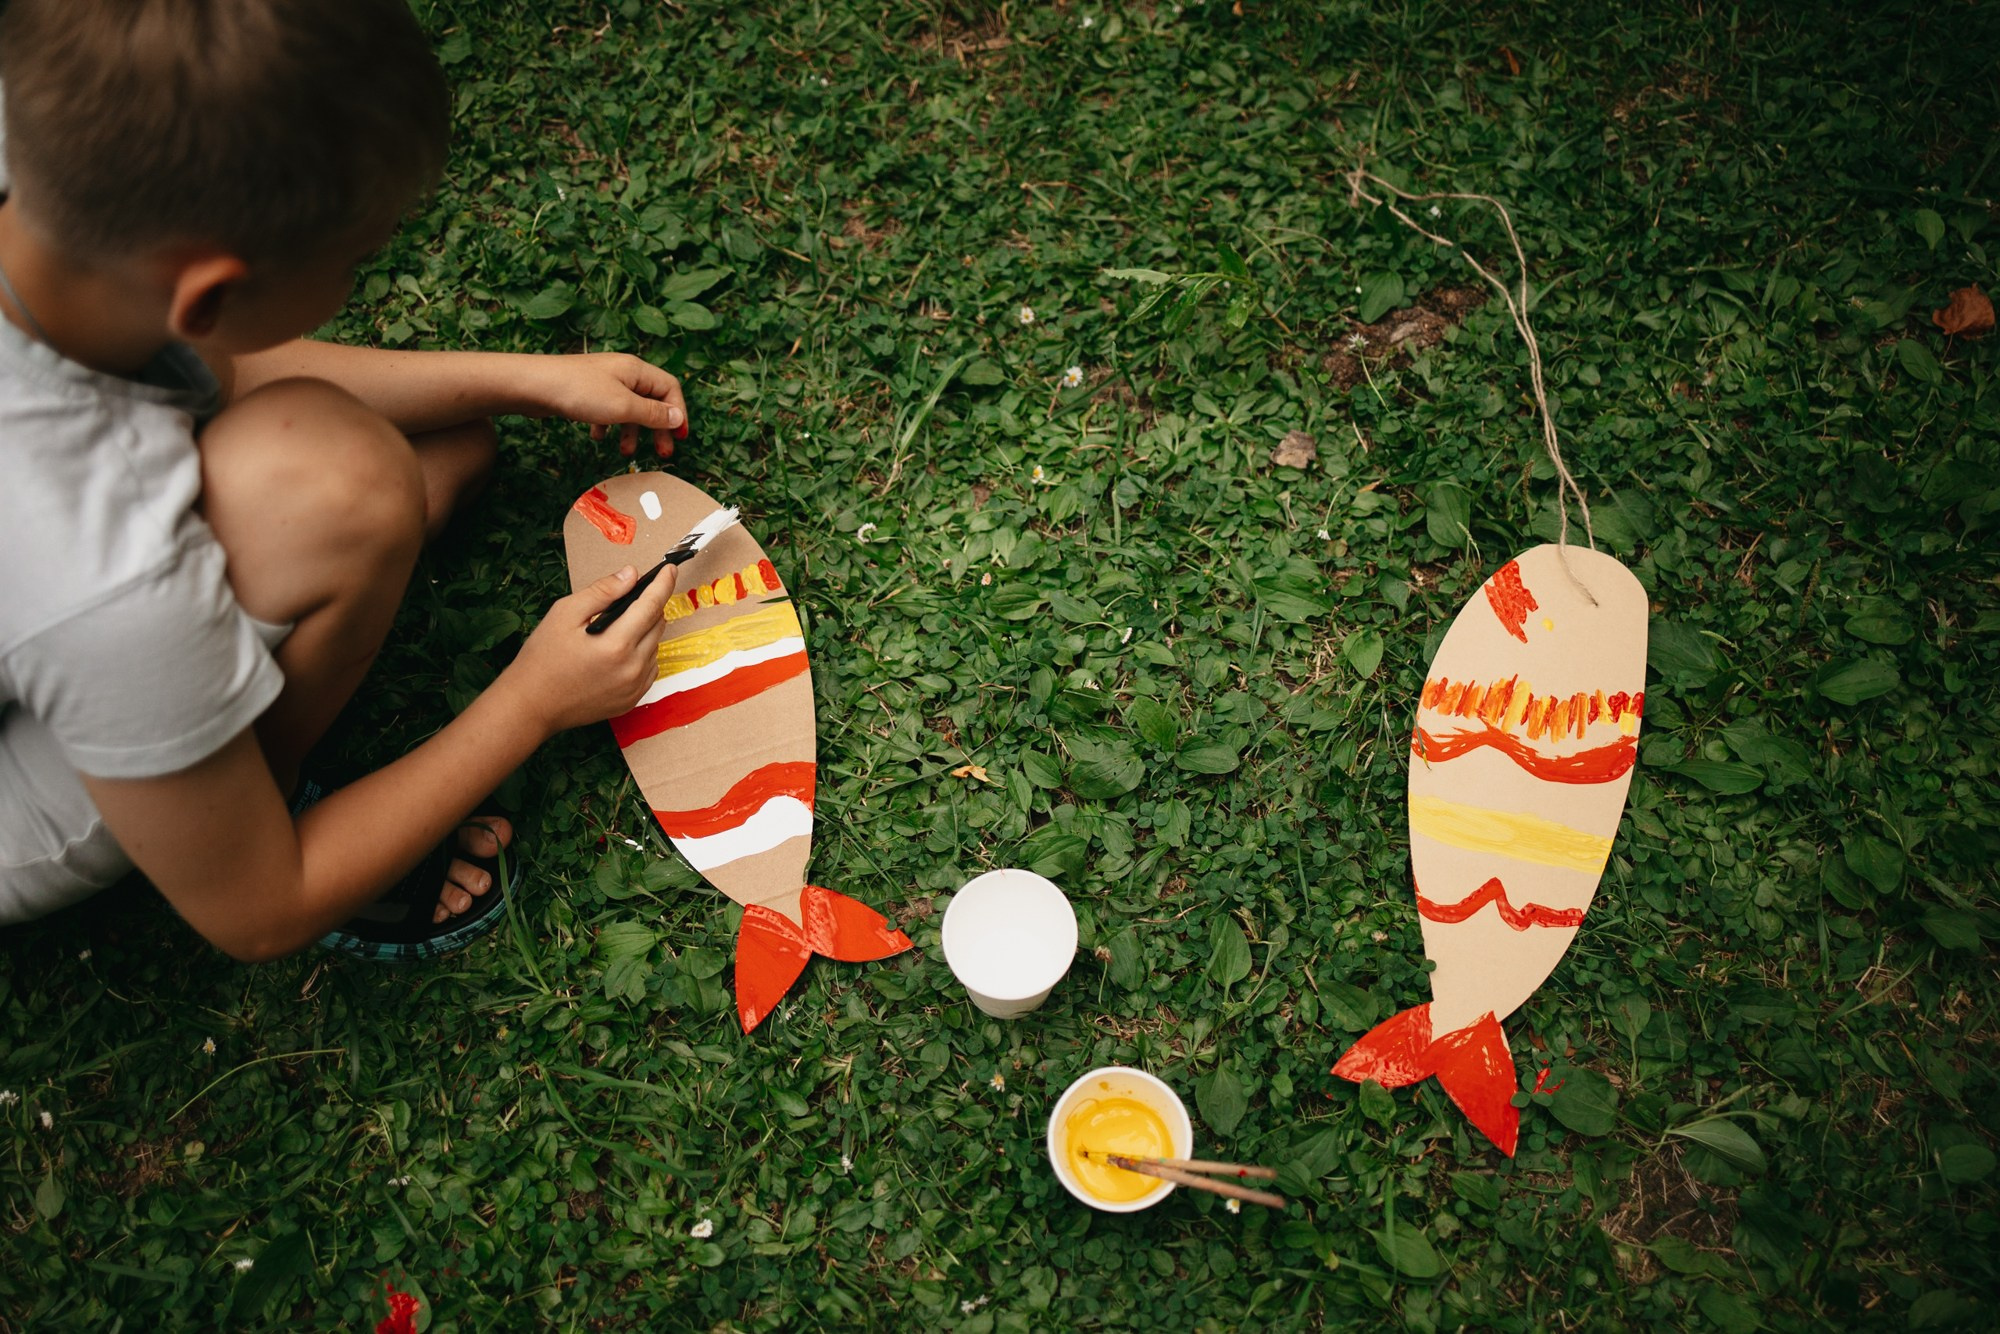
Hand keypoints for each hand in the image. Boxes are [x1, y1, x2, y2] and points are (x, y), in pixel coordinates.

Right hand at [496, 564, 678, 735]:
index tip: (670, 570)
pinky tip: (618, 651)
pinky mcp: (632, 700)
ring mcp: (634, 687)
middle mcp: (632, 668)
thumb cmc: (543, 658)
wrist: (531, 705)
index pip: (652, 606)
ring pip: (655, 647)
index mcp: (616, 645)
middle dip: (649, 606)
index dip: (663, 584)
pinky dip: (642, 654)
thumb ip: (602, 592)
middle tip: (631, 599)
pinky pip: (649, 668)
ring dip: (644, 631)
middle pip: (657, 626)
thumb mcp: (565, 614)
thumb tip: (630, 575)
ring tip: (618, 628)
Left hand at [523, 352, 688, 458]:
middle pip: (652, 400)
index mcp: (636, 371)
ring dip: (632, 432)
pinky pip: (607, 410)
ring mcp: (604, 382)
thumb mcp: (623, 407)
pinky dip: (608, 425)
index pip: (670, 389)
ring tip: (625, 452)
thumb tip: (677, 417)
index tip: (679, 437)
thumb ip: (653, 414)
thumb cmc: (578, 391)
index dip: (678, 413)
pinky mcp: (587, 392)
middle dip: (658, 428)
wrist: (532, 385)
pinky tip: (598, 437)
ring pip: (629, 408)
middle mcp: (623, 373)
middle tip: (662, 452)